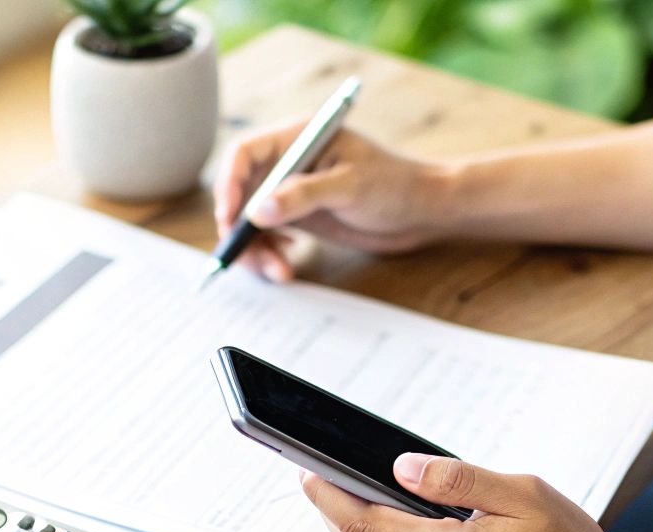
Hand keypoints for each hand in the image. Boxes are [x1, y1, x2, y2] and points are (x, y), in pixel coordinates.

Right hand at [212, 123, 451, 281]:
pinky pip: (268, 236)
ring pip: (251, 220)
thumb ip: (303, 195)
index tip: (232, 218)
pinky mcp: (300, 216)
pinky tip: (285, 264)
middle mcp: (288, 162)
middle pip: (241, 192)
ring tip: (279, 272)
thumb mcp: (349, 186)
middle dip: (240, 228)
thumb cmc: (395, 184)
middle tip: (246, 257)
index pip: (244, 154)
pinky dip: (269, 254)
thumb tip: (256, 211)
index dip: (229, 185)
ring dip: (256, 249)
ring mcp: (292, 190)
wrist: (423, 210)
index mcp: (297, 138)